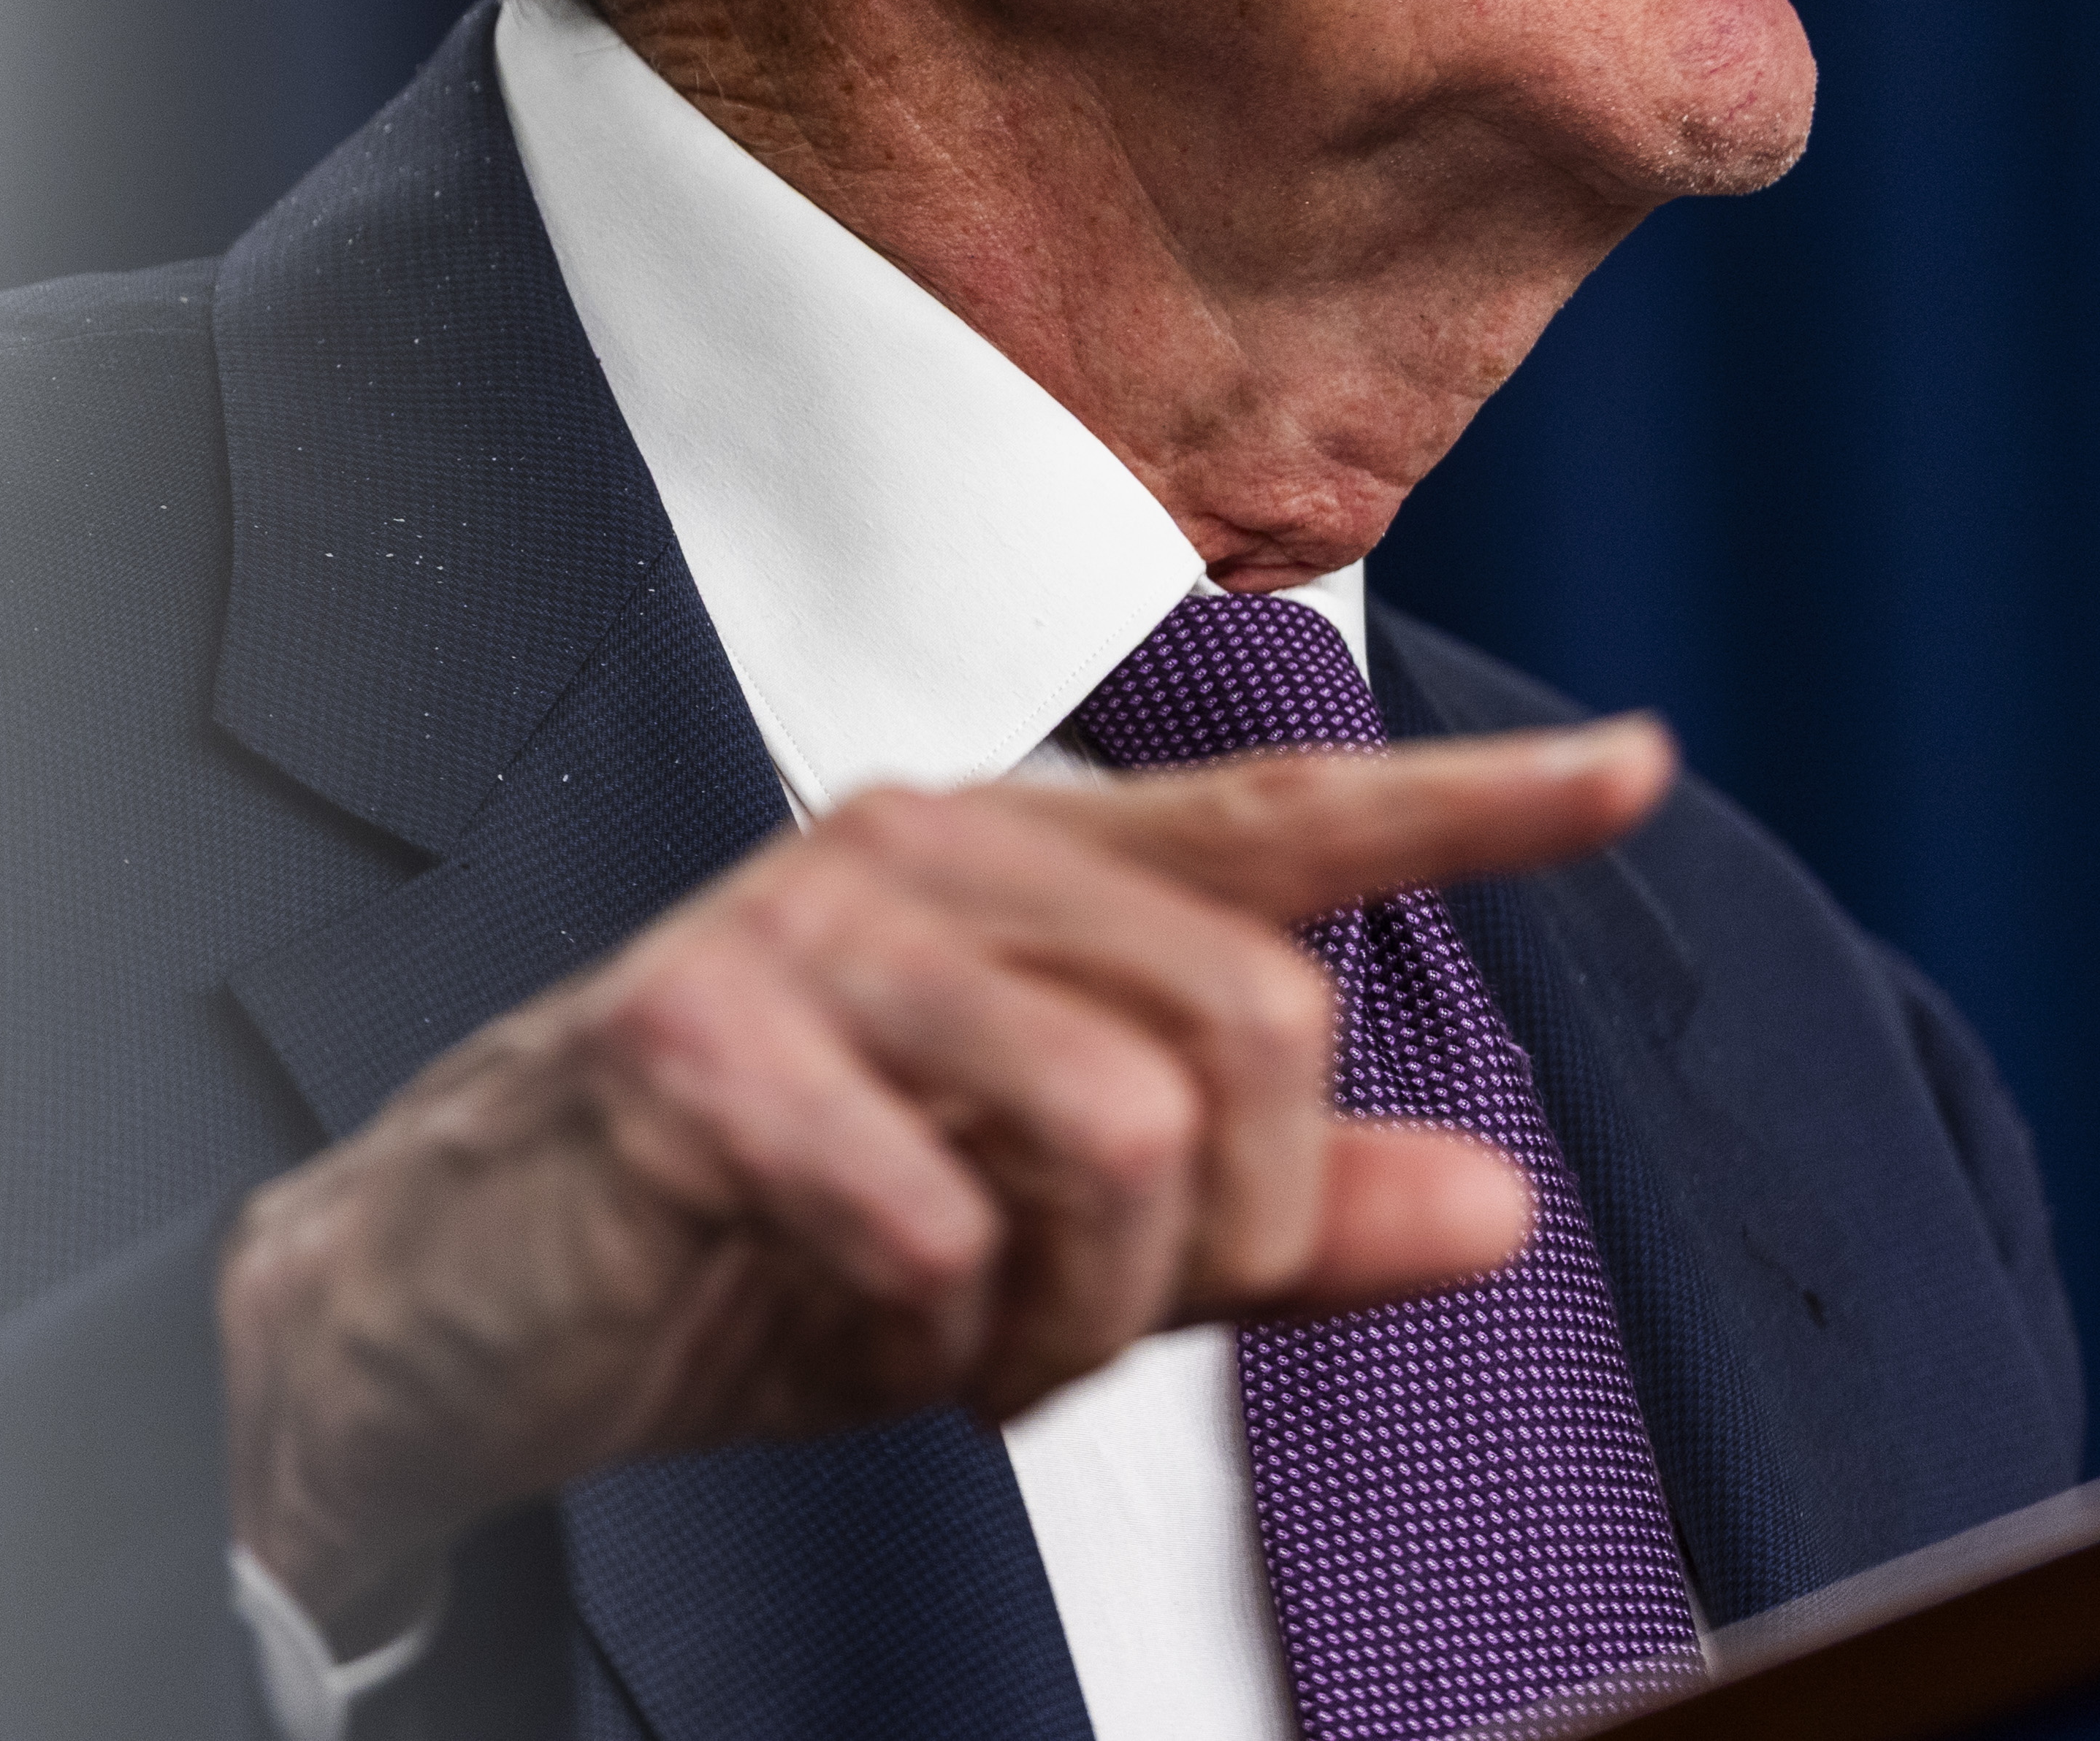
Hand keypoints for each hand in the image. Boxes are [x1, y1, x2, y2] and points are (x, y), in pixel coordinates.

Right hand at [214, 718, 1675, 1644]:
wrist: (459, 1309)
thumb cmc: (749, 1245)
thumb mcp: (1046, 1248)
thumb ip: (1273, 1225)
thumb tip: (1499, 1202)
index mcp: (1013, 873)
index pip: (1283, 821)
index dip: (1471, 802)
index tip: (1639, 767)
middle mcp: (922, 853)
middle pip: (1256, 1022)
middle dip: (1219, 1231)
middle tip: (1080, 1318)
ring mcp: (797, 929)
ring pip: (1123, 1119)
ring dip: (1074, 1302)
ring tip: (965, 1331)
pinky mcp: (690, 1038)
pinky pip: (936, 1211)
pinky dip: (926, 1321)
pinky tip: (851, 1315)